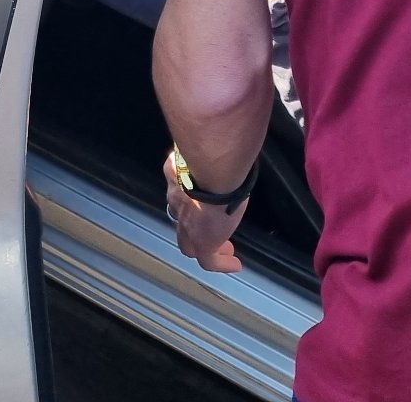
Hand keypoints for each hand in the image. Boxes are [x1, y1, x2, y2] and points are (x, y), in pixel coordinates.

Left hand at [164, 157, 247, 273]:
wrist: (213, 171)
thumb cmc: (212, 154)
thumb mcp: (204, 152)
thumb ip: (205, 154)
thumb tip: (217, 146)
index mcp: (176, 178)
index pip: (177, 193)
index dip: (188, 202)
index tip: (201, 204)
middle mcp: (176, 202)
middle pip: (180, 223)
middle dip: (194, 229)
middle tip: (211, 233)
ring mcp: (186, 225)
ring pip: (190, 244)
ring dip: (206, 246)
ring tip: (225, 251)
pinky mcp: (202, 243)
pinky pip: (209, 260)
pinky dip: (221, 264)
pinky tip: (234, 264)